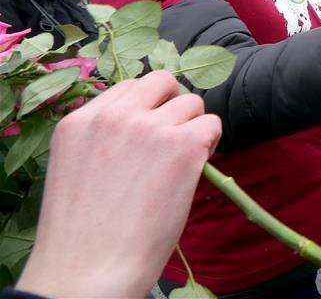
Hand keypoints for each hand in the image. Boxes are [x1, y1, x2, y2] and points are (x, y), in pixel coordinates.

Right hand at [16, 71, 221, 298]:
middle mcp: (114, 116)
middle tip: (175, 138)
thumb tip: (146, 123)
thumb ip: (105, 137)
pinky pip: (212, 124)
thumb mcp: (78, 167)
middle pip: (162, 82)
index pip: (128, 87)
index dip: (147, 108)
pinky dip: (211, 144)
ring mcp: (149, 127)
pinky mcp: (183, 145)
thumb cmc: (85, 233)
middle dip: (174, 105)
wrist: (91, 268)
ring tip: (183, 162)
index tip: (151, 132)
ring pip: (193, 103)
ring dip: (194, 128)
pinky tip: (196, 168)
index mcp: (80, 120)